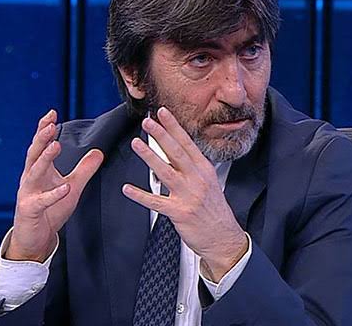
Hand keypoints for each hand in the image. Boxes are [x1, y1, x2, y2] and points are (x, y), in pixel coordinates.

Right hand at [6, 109, 103, 261]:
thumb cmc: (50, 210)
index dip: (44, 129)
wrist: (35, 238)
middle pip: (34, 154)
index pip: (41, 145)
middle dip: (41, 138)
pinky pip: (42, 201)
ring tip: (55, 146)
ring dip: (45, 159)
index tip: (52, 113)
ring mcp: (28, 194)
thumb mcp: (72, 186)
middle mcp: (30, 178)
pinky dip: (53, 194)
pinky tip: (64, 187)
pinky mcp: (30, 210)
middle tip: (50, 124)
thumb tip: (98, 151)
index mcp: (39, 170)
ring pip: (34, 173)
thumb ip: (84, 169)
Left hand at [122, 107, 247, 281]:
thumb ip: (192, 168)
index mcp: (204, 170)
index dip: (174, 127)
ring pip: (165, 172)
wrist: (224, 238)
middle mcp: (197, 180)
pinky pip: (156, 201)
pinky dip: (140, 195)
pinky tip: (127, 189)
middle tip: (148, 122)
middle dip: (161, 135)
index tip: (163, 113)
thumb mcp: (209, 184)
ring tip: (136, 144)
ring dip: (149, 156)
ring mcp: (188, 195)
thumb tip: (174, 152)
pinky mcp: (179, 212)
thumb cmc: (214, 211)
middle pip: (176, 152)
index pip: (187, 143)